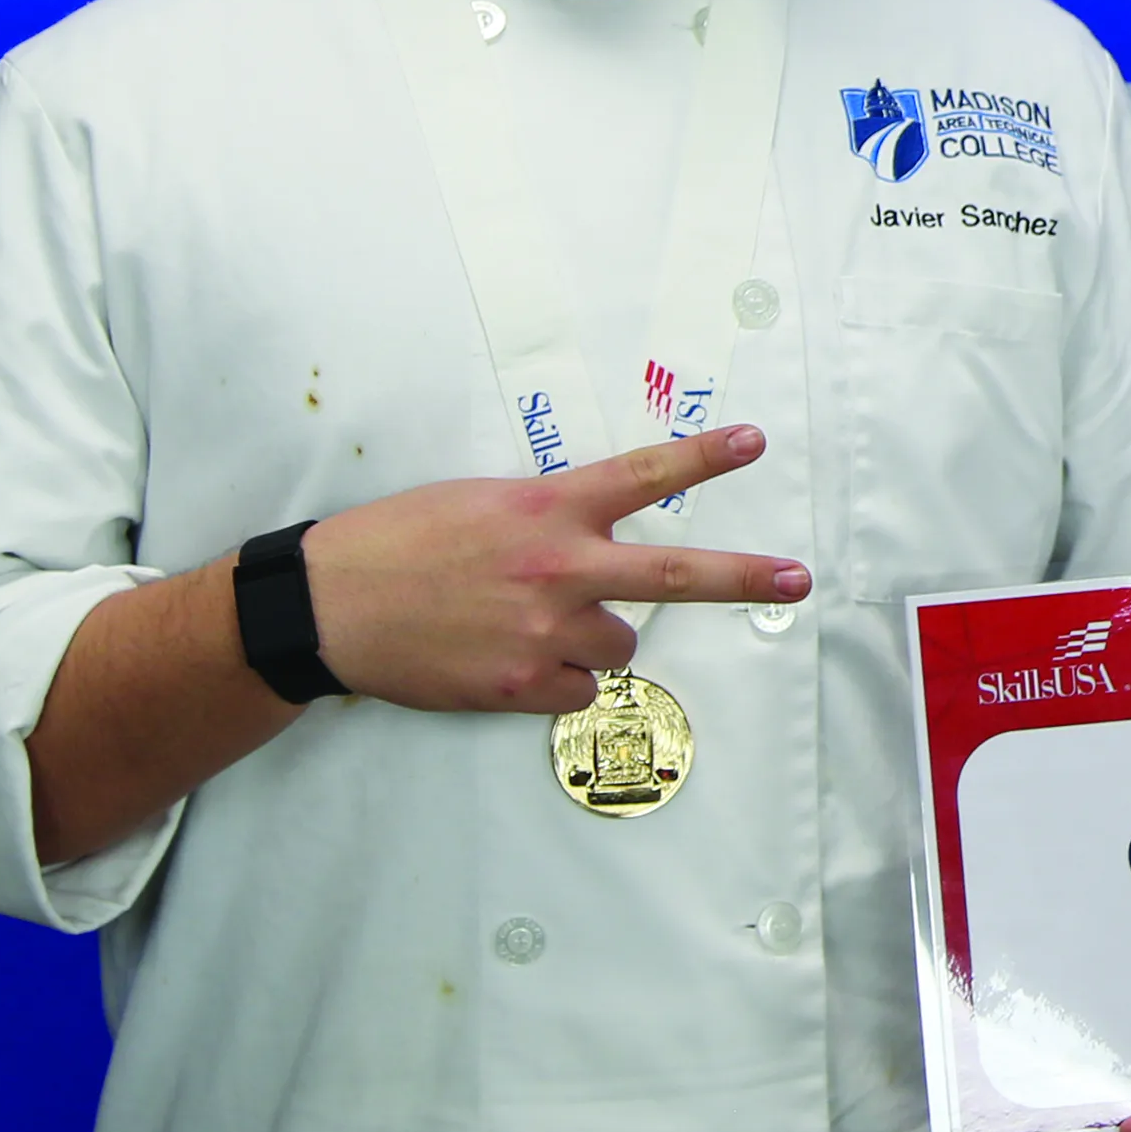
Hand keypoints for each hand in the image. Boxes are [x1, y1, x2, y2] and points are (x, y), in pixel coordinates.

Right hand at [300, 423, 809, 712]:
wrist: (333, 604)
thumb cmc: (398, 540)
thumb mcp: (478, 501)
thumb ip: (544, 518)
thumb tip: (586, 543)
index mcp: (546, 507)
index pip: (641, 474)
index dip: (702, 457)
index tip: (753, 442)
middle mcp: (559, 567)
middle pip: (675, 576)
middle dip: (743, 576)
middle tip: (797, 578)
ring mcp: (546, 631)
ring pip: (619, 644)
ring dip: (592, 636)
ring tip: (527, 622)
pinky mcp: (523, 686)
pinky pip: (578, 689)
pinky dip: (557, 678)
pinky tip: (509, 659)